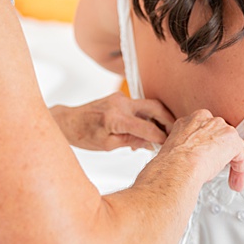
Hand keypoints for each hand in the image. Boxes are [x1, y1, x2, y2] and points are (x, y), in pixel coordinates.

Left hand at [51, 92, 175, 151]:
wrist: (68, 121)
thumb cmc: (83, 135)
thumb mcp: (107, 145)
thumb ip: (131, 141)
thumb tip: (151, 143)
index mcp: (115, 118)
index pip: (146, 127)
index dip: (160, 137)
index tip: (168, 145)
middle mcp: (120, 103)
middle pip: (155, 107)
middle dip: (169, 120)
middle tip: (174, 133)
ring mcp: (120, 98)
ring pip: (150, 105)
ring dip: (159, 118)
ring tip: (163, 133)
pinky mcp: (120, 98)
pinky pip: (140, 106)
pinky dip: (147, 117)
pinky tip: (147, 129)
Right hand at [161, 109, 243, 191]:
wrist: (177, 168)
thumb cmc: (172, 164)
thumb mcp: (178, 150)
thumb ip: (189, 147)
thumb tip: (193, 159)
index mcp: (190, 120)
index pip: (206, 130)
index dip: (209, 146)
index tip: (209, 159)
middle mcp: (206, 119)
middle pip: (221, 135)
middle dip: (221, 153)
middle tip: (218, 169)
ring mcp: (220, 127)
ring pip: (232, 145)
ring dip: (232, 163)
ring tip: (231, 179)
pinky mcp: (232, 139)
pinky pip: (241, 155)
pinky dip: (240, 170)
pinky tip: (236, 182)